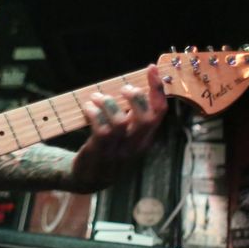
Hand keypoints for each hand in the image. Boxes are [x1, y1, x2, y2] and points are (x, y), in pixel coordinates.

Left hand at [72, 64, 166, 190]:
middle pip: (146, 118)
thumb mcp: (126, 135)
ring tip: (97, 97)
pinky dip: (94, 113)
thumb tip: (132, 86)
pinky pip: (100, 129)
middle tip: (123, 88)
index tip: (151, 69)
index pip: (159, 112)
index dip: (157, 88)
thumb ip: (132, 115)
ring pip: (120, 122)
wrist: (89, 178)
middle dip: (136, 97)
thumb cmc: (108, 149)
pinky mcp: (99, 151)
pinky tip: (88, 108)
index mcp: (145, 137)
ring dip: (108, 103)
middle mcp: (135, 144)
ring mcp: (118, 150)